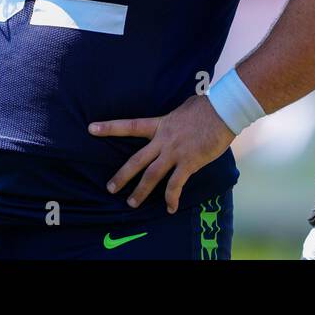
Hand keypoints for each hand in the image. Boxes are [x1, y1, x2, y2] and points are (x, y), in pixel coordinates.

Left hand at [89, 94, 234, 212]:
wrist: (223, 111)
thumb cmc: (206, 106)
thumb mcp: (182, 108)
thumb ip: (173, 118)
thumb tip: (174, 116)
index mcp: (160, 124)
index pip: (130, 126)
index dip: (110, 128)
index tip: (91, 129)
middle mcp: (163, 140)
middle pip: (137, 160)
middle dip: (122, 175)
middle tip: (110, 188)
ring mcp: (175, 152)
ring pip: (152, 175)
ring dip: (141, 191)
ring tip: (131, 203)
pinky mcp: (189, 162)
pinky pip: (176, 184)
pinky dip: (172, 198)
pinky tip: (170, 208)